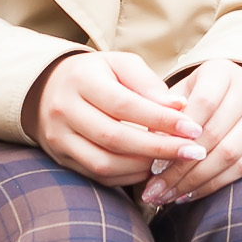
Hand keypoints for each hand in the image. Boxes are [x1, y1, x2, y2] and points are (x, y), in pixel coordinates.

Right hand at [30, 51, 204, 189]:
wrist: (48, 88)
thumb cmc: (97, 74)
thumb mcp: (121, 65)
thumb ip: (148, 83)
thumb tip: (179, 106)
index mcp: (82, 80)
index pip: (125, 105)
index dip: (161, 120)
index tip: (193, 129)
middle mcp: (64, 110)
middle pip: (115, 137)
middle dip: (159, 148)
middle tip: (193, 152)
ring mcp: (59, 138)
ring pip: (104, 163)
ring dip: (143, 166)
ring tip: (173, 161)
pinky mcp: (60, 159)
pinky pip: (96, 175)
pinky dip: (126, 176)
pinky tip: (149, 168)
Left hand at [143, 59, 241, 207]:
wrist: (234, 97)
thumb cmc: (195, 98)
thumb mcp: (179, 95)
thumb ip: (165, 114)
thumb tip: (152, 142)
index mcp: (223, 71)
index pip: (203, 103)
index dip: (179, 135)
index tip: (153, 165)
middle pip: (215, 134)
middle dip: (181, 168)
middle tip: (155, 190)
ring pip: (229, 154)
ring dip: (195, 181)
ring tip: (167, 197)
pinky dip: (213, 185)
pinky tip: (188, 194)